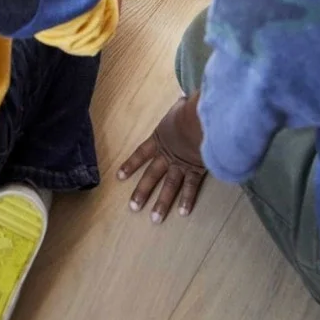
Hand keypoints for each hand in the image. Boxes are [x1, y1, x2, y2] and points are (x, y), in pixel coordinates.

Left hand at [118, 94, 206, 222]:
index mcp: (159, 138)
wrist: (200, 119)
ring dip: (161, 203)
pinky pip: (191, 187)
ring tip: (155, 218)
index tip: (119, 177)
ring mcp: (180, 164)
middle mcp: (167, 155)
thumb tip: (184, 101)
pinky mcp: (195, 169)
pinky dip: (187, 199)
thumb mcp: (181, 106)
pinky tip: (183, 212)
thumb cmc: (189, 108)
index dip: (130, 165)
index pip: (141, 153)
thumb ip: (180, 107)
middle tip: (133, 208)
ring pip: (169, 186)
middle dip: (142, 191)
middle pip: (151, 175)